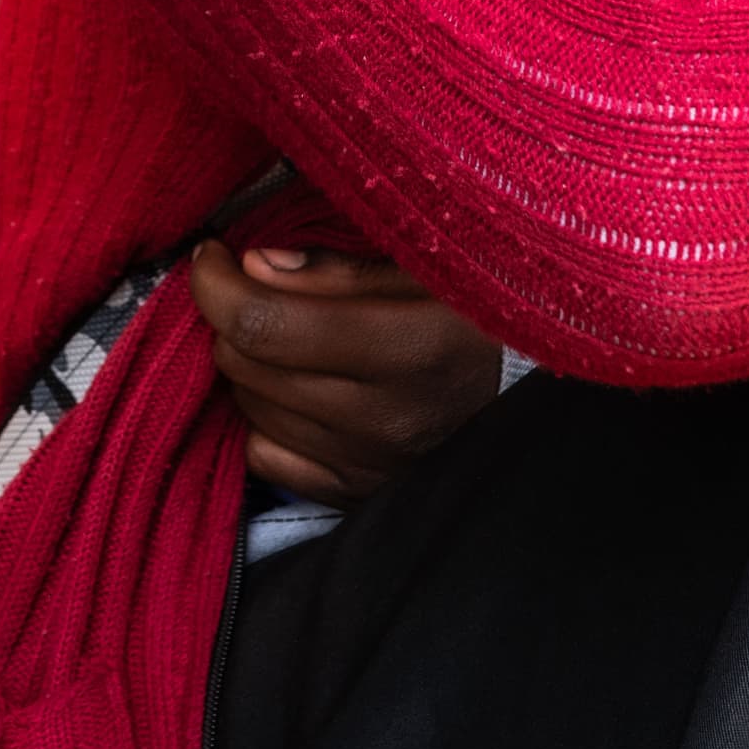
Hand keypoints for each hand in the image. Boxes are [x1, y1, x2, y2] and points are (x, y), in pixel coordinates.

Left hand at [188, 239, 504, 504]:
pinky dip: (264, 418)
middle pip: (245, 363)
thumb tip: (253, 265)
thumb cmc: (476, 312)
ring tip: (283, 337)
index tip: (213, 254)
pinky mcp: (355, 494)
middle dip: (231, 317)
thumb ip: (335, 267)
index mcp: (408, 346)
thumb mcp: (425, 266)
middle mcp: (383, 417)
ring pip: (247, 408)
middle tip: (254, 289)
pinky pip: (265, 457)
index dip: (216, 283)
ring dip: (249, 366)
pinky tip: (293, 389)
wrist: (535, 392)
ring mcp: (367, 465)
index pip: (265, 322)